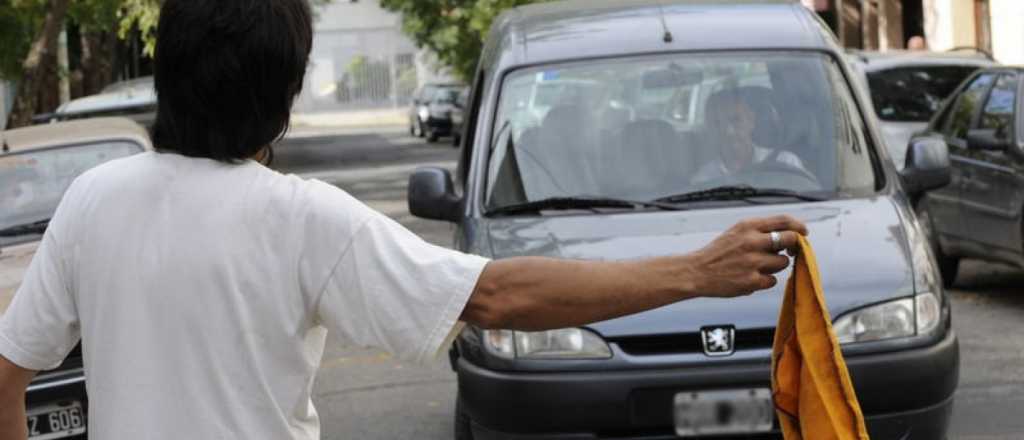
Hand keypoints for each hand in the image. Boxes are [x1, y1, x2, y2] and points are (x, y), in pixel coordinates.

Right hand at [688, 215, 807, 297]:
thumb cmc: (719, 252)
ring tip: (758, 266)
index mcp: (748, 226)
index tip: (804, 232)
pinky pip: (773, 280)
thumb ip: (760, 230)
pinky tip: (751, 278)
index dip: (799, 226)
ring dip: (776, 265)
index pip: (784, 220)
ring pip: (783, 262)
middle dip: (794, 246)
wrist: (696, 271)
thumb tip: (791, 233)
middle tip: (789, 251)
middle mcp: (752, 242)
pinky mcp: (751, 281)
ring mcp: (753, 262)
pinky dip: (765, 280)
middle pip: (790, 240)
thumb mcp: (736, 232)